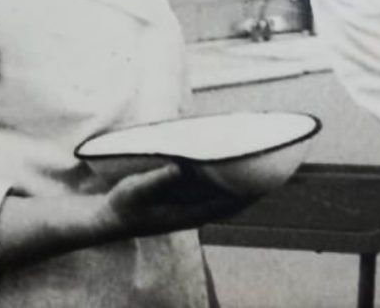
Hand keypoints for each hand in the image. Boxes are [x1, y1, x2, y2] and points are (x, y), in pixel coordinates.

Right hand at [94, 164, 255, 240]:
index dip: (250, 194)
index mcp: (189, 214)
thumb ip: (156, 180)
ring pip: (226, 196)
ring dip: (241, 182)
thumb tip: (179, 167)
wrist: (107, 219)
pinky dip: (225, 180)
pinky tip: (229, 163)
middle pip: (234, 201)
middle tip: (273, 164)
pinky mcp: (185, 201)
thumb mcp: (135, 190)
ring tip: (258, 159)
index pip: (229, 205)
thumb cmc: (121, 206)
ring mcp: (191, 208)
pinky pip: (213, 191)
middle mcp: (195, 213)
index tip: (268, 178)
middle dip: (253, 187)